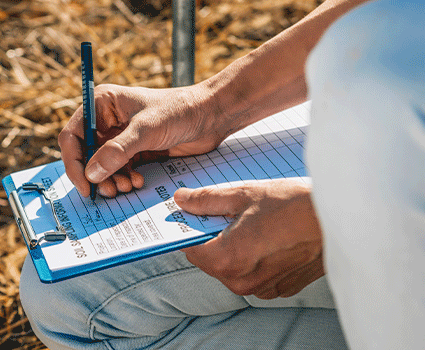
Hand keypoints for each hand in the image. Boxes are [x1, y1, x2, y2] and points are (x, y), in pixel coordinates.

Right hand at [58, 83, 231, 197]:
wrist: (211, 115)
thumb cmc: (180, 110)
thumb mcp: (146, 130)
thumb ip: (117, 151)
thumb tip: (91, 173)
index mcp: (101, 104)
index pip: (73, 135)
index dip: (74, 161)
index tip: (84, 184)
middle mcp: (106, 119)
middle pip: (84, 154)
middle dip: (94, 174)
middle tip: (108, 191)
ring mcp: (119, 136)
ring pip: (101, 166)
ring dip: (110, 180)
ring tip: (125, 188)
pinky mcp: (134, 150)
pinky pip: (118, 170)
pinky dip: (123, 179)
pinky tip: (137, 182)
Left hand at [175, 180, 323, 298]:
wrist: (341, 218)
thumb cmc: (294, 204)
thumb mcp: (243, 194)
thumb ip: (207, 200)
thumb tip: (182, 200)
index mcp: (228, 259)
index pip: (190, 249)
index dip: (191, 230)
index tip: (196, 215)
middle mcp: (242, 281)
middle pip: (211, 261)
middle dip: (214, 238)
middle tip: (230, 214)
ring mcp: (263, 288)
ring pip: (232, 269)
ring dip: (235, 249)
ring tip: (255, 224)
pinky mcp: (281, 288)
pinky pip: (255, 275)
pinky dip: (256, 259)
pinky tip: (270, 238)